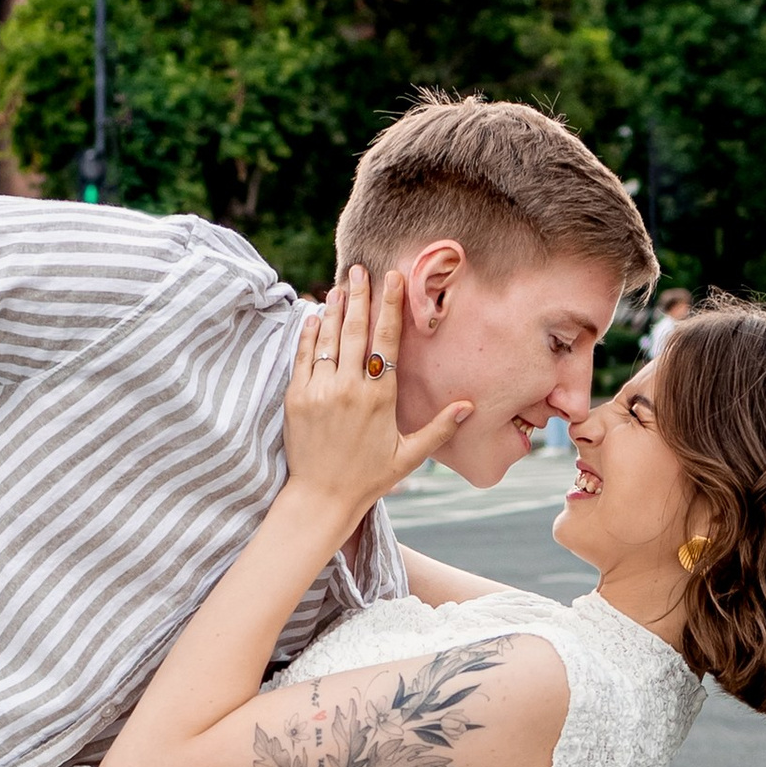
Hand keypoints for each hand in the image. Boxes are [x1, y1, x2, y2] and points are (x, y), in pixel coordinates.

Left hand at [283, 267, 472, 520]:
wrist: (321, 498)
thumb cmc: (368, 478)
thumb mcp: (409, 455)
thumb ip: (438, 428)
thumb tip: (468, 405)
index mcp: (379, 398)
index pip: (386, 341)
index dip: (390, 307)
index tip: (392, 279)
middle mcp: (349, 389)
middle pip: (355, 331)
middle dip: (359, 296)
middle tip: (359, 268)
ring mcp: (319, 391)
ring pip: (327, 339)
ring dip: (333, 309)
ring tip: (339, 285)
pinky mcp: (296, 398)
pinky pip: (303, 357)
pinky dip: (308, 333)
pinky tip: (314, 315)